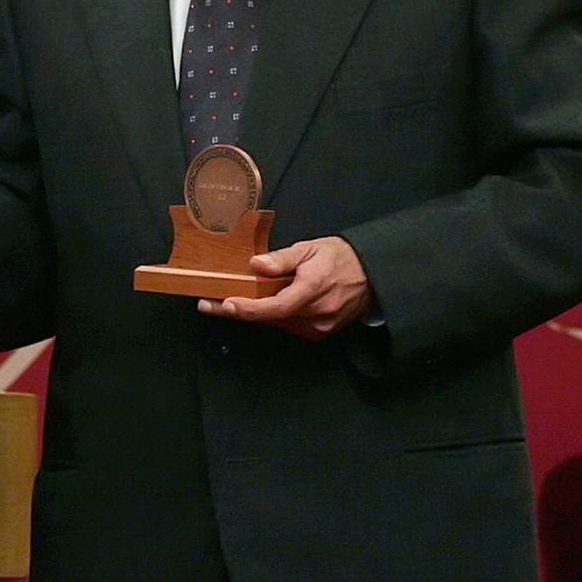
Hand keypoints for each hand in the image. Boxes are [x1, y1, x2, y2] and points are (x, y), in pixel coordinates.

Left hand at [198, 236, 373, 341]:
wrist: (372, 274)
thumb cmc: (339, 257)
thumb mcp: (310, 248)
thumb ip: (282, 259)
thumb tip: (256, 265)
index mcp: (313, 288)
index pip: (275, 307)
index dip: (248, 309)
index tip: (225, 304)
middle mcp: (316, 313)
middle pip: (270, 317)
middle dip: (239, 310)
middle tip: (209, 303)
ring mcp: (320, 327)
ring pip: (278, 323)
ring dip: (255, 313)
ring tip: (232, 300)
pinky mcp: (321, 333)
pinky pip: (289, 325)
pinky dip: (274, 316)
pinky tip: (263, 304)